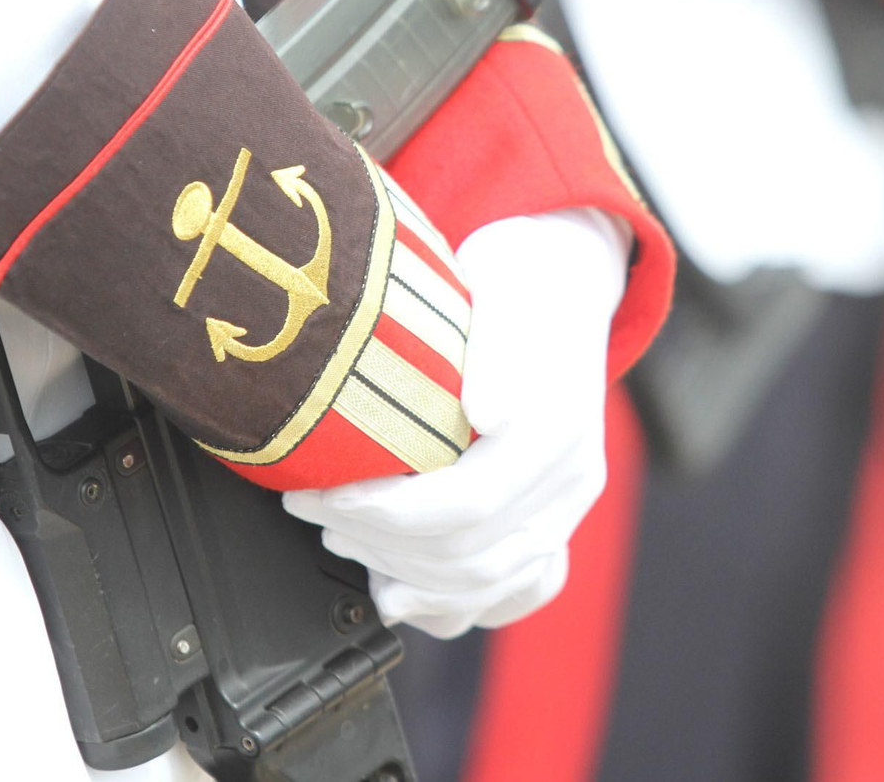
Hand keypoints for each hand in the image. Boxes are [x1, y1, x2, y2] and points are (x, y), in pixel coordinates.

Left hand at [282, 207, 630, 637]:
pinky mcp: (547, 522)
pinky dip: (448, 602)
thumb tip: (485, 413)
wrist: (557, 282)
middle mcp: (571, 480)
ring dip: (401, 574)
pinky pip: (509, 591)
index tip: (324, 493)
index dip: (384, 512)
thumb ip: (498, 357)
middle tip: (312, 509)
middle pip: (468, 555)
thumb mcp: (504, 293)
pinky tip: (397, 590)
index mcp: (557, 431)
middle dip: (375, 540)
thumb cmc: (518, 286)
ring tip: (341, 540)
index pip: (466, 505)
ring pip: (485, 585)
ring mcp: (563, 508)